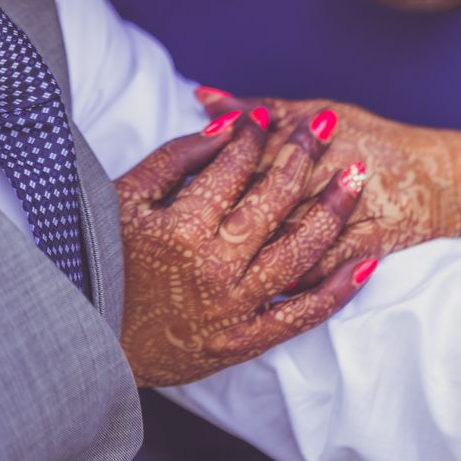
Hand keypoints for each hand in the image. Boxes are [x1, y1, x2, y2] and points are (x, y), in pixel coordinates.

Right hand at [116, 108, 378, 387]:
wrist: (93, 344)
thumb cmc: (105, 262)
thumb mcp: (124, 200)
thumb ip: (174, 158)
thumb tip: (227, 125)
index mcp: (179, 230)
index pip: (231, 170)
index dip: (253, 137)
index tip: (266, 117)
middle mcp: (212, 267)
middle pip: (273, 201)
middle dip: (302, 155)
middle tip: (325, 125)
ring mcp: (232, 308)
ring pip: (298, 252)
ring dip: (333, 210)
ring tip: (357, 174)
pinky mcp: (244, 342)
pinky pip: (302, 315)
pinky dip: (338, 289)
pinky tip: (367, 259)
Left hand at [196, 90, 460, 278]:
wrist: (446, 178)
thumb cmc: (371, 139)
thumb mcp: (319, 112)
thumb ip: (258, 108)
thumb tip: (201, 96)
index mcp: (318, 131)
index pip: (255, 148)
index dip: (213, 169)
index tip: (174, 189)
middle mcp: (335, 166)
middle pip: (270, 193)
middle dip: (228, 215)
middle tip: (179, 236)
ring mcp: (358, 207)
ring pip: (296, 231)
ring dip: (254, 252)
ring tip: (207, 269)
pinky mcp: (374, 241)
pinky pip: (327, 265)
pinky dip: (295, 278)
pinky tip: (256, 293)